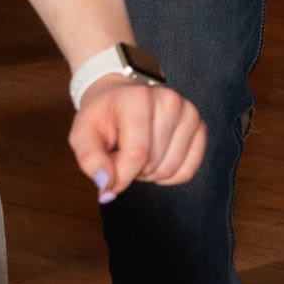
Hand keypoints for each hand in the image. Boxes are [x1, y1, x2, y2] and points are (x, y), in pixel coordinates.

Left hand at [71, 77, 206, 203]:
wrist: (120, 99)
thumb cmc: (102, 118)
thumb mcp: (82, 135)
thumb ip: (90, 160)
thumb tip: (107, 185)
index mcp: (138, 98)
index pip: (137, 154)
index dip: (120, 176)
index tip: (107, 176)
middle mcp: (170, 101)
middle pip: (154, 164)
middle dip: (134, 171)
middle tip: (122, 153)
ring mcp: (189, 113)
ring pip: (171, 170)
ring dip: (150, 173)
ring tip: (139, 155)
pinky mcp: (200, 127)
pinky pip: (188, 171)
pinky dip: (169, 175)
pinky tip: (156, 160)